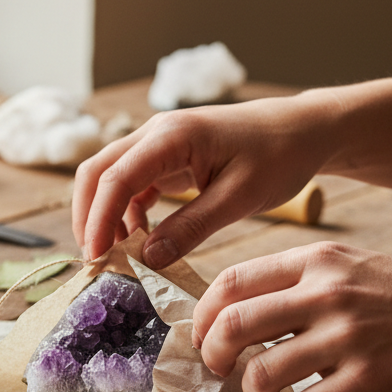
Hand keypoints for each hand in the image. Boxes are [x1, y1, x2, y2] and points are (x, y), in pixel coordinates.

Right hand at [72, 95, 332, 266]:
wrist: (303, 131)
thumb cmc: (279, 156)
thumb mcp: (239, 198)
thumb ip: (191, 228)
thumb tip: (147, 259)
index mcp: (172, 136)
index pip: (115, 178)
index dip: (98, 219)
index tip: (96, 258)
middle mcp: (156, 133)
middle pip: (97, 172)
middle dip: (88, 216)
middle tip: (96, 260)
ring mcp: (159, 144)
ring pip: (110, 178)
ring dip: (105, 215)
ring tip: (118, 255)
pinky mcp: (167, 158)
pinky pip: (132, 184)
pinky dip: (127, 212)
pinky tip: (140, 238)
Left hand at [192, 242, 391, 391]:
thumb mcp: (356, 266)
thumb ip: (303, 281)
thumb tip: (246, 310)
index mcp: (318, 261)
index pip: (233, 281)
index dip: (204, 313)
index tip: (202, 334)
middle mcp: (327, 294)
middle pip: (233, 324)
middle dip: (213, 353)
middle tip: (220, 369)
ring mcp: (347, 338)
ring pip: (261, 371)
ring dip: (251, 391)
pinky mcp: (369, 381)